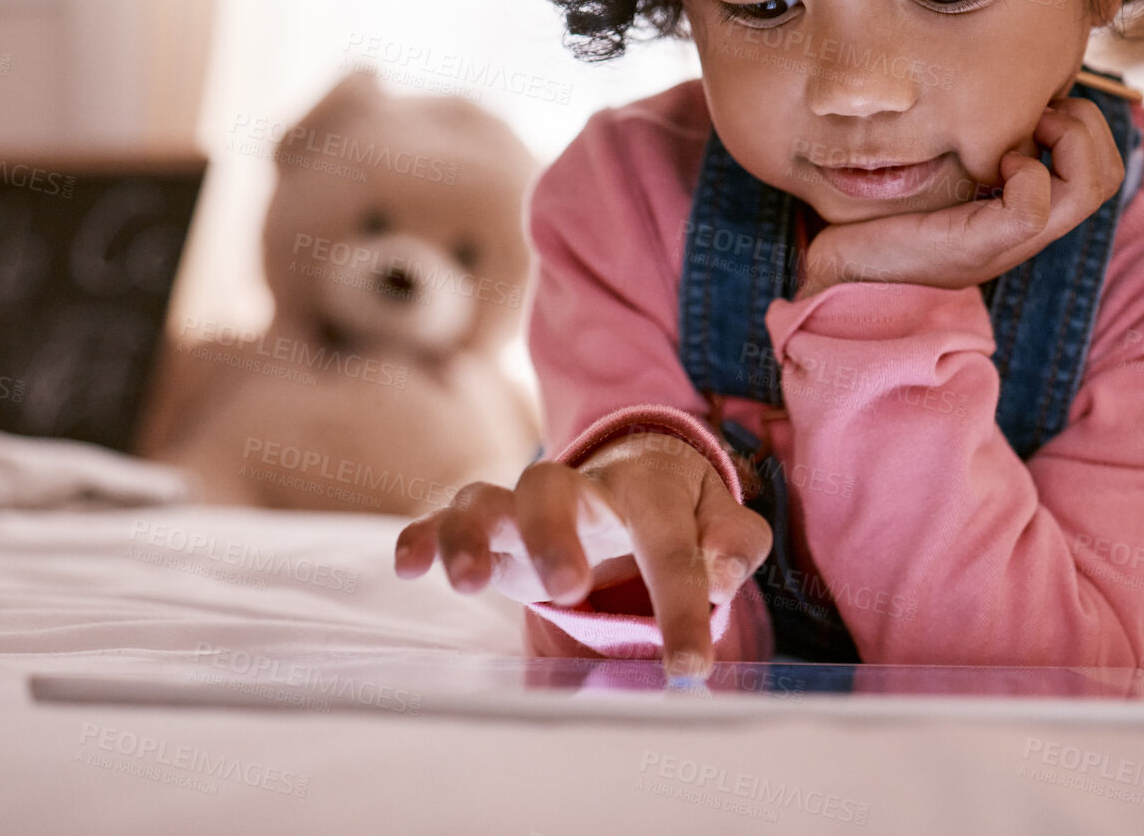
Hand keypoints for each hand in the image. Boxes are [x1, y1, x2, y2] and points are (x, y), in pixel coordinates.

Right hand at [394, 431, 772, 677]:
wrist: (637, 476)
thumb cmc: (683, 513)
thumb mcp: (724, 521)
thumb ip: (735, 543)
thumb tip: (717, 573)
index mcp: (649, 490)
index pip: (669, 544)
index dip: (682, 605)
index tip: (690, 665)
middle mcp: (581, 489)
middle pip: (553, 488)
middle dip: (554, 534)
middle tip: (569, 590)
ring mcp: (526, 507)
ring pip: (486, 499)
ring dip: (471, 535)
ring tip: (469, 584)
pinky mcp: (490, 530)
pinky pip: (441, 518)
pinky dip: (422, 536)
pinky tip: (408, 567)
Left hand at [795, 95, 1125, 299]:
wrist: (835, 267)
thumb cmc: (874, 213)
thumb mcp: (930, 168)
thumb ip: (961, 137)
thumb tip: (980, 75)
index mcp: (1020, 213)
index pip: (1103, 173)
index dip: (1087, 126)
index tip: (1036, 106)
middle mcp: (1024, 232)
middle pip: (1107, 178)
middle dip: (1087, 128)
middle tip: (1039, 113)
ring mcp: (1006, 245)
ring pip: (1089, 189)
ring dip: (1068, 144)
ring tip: (1023, 133)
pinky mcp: (975, 250)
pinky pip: (1031, 210)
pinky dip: (1025, 176)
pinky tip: (993, 165)